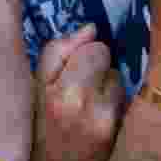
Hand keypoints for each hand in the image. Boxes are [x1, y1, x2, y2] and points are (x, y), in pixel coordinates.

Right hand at [33, 25, 123, 160]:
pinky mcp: (121, 132)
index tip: (71, 70)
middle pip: (111, 61)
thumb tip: (91, 29)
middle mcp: (88, 105)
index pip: (96, 48)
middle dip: (97, 67)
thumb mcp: (35, 89)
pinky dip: (116, 103)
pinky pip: (126, 99)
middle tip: (80, 88)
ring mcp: (108, 120)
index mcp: (62, 91)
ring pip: (120, 79)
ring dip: (108, 86)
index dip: (83, 55)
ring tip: (88, 105)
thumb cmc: (38, 129)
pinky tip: (100, 116)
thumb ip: (58, 52)